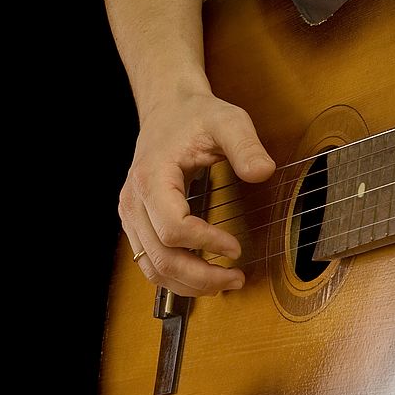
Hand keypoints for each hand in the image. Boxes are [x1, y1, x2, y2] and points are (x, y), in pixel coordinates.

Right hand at [119, 92, 274, 295]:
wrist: (167, 110)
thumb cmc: (195, 116)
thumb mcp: (227, 121)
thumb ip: (246, 145)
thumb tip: (263, 172)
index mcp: (152, 177)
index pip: (173, 228)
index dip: (206, 243)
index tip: (237, 247)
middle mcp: (133, 201)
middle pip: (162, 258)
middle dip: (201, 277)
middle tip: (237, 278)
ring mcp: (131, 216)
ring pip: (152, 269)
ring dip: (189, 285)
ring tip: (225, 282)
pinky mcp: (136, 225)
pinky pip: (150, 263)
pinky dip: (176, 278)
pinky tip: (204, 276)